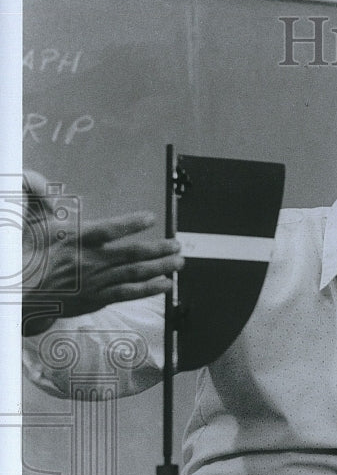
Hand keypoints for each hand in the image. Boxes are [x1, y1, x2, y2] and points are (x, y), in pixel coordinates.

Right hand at [21, 171, 183, 335]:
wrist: (20, 293)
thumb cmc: (29, 255)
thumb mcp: (33, 224)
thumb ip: (39, 198)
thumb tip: (32, 176)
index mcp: (75, 240)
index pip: (107, 229)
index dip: (130, 224)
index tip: (150, 218)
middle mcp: (89, 261)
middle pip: (131, 254)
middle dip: (159, 249)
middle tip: (178, 244)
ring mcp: (95, 282)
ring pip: (134, 274)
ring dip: (160, 267)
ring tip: (179, 262)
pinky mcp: (97, 298)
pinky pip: (128, 293)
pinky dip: (149, 289)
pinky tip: (165, 284)